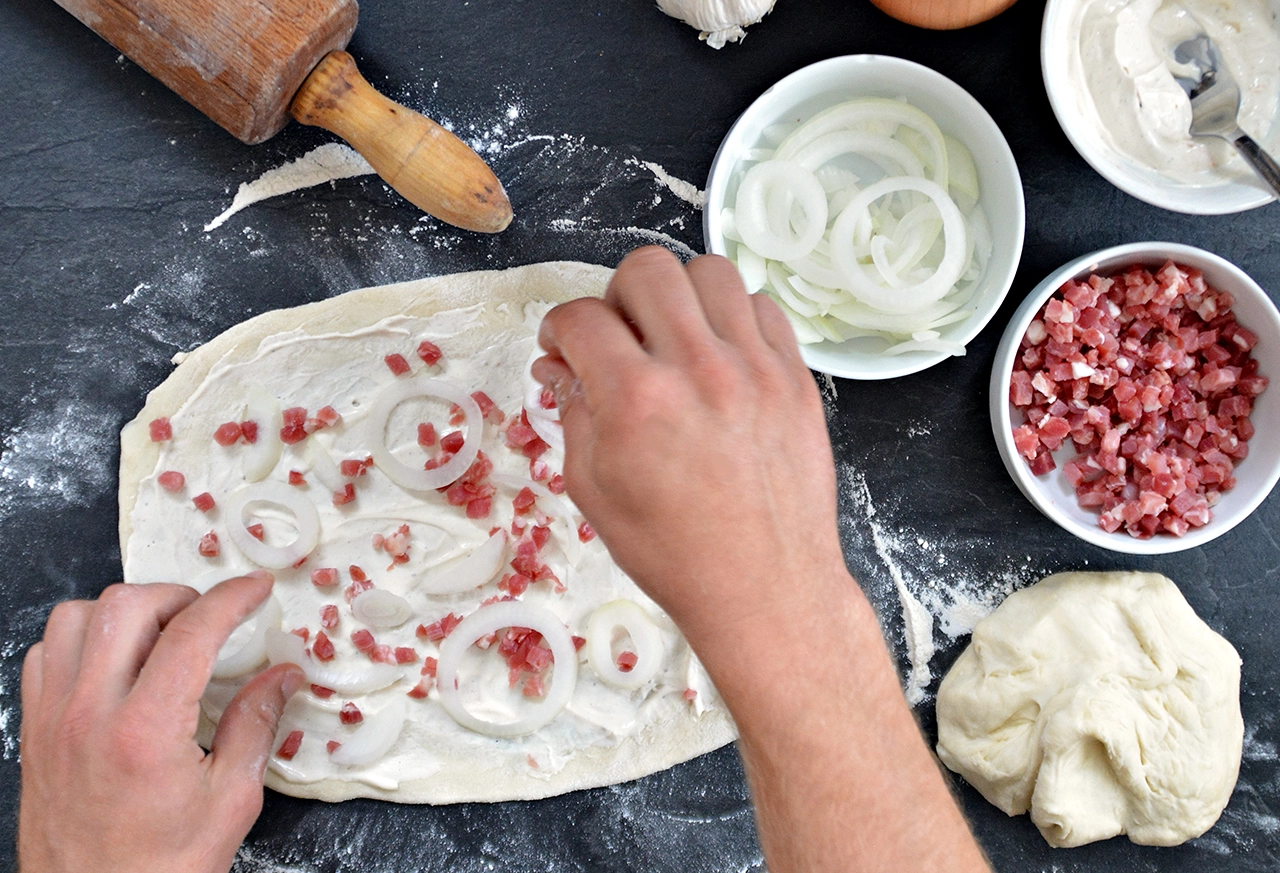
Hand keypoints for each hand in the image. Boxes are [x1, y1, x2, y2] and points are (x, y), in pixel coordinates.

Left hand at [18, 574, 305, 872]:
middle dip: (178, 596)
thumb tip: (283, 677)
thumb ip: (256, 726)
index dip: (231, 599)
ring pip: (74, 620)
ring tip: (160, 636)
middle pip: (126, 606)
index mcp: (144, 732)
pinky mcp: (33, 734)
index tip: (255, 589)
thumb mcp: (230, 801)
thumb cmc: (161, 870)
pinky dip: (79, 642)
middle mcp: (88, 716)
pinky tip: (114, 665)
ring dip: (123, 613)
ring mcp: (52, 722)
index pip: (191, 632)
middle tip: (210, 618)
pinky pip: (44, 656)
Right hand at [535, 247, 991, 872]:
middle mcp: (698, 369)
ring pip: (710, 272)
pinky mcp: (795, 377)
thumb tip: (559, 367)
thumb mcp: (595, 491)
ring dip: (679, 294)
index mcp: (636, 400)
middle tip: (618, 337)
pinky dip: (733, 317)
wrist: (764, 588)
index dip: (559, 330)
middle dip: (616, 296)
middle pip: (646, 270)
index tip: (563, 348)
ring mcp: (754, 368)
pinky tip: (721, 354)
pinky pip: (762, 306)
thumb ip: (574, 414)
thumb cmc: (674, 552)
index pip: (581, 319)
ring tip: (673, 336)